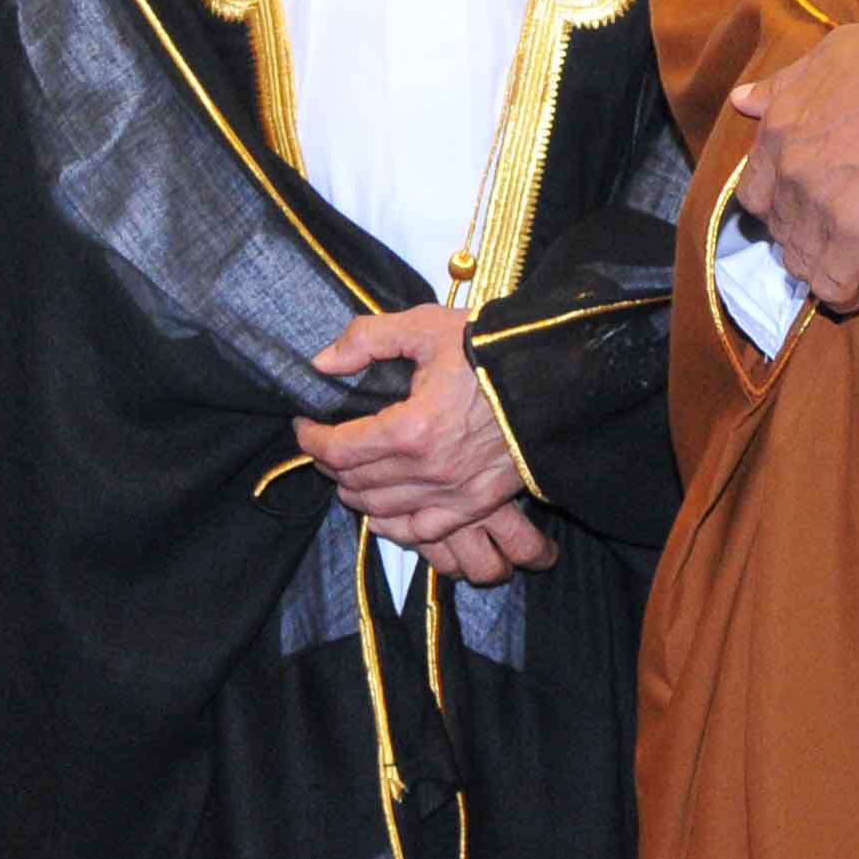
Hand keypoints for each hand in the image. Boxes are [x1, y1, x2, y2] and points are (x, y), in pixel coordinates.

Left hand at [294, 303, 548, 572]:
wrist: (554, 376)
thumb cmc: (488, 349)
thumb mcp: (424, 327)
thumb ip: (366, 340)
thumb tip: (323, 363)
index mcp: (411, 429)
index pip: (340, 449)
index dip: (312, 438)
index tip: (304, 423)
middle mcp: (429, 472)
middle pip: (356, 482)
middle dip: (331, 462)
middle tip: (324, 442)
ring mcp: (455, 495)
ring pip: (382, 511)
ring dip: (356, 492)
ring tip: (348, 472)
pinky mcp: (478, 505)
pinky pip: (423, 532)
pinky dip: (394, 525)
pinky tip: (383, 512)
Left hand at [730, 22, 858, 316]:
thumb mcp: (832, 53)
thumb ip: (784, 84)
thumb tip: (742, 103)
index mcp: (778, 126)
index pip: (753, 190)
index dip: (776, 205)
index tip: (801, 210)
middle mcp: (788, 167)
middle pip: (776, 226)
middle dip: (798, 235)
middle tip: (829, 239)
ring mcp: (817, 201)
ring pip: (798, 257)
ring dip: (817, 265)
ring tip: (843, 265)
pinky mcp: (855, 231)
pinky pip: (831, 281)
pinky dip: (839, 294)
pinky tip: (854, 293)